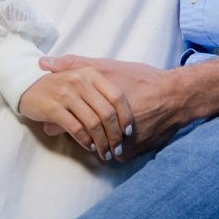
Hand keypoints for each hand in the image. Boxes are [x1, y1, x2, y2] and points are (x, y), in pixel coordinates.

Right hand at [18, 65, 135, 159]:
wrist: (26, 84)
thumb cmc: (59, 85)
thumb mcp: (81, 79)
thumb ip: (100, 91)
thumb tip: (121, 117)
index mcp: (91, 74)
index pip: (117, 96)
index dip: (126, 116)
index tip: (129, 132)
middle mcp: (80, 81)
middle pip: (107, 112)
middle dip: (115, 135)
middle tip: (118, 149)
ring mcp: (66, 94)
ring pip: (93, 123)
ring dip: (102, 142)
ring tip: (106, 153)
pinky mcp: (53, 108)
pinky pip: (75, 128)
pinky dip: (86, 141)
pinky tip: (90, 147)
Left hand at [40, 55, 184, 158]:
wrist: (176, 96)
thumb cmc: (141, 80)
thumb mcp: (108, 67)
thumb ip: (75, 64)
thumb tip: (43, 63)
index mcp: (97, 107)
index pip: (67, 124)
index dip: (63, 121)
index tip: (62, 118)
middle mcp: (107, 129)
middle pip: (82, 138)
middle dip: (81, 132)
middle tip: (83, 126)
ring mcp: (120, 144)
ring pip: (99, 148)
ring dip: (98, 142)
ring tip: (102, 132)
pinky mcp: (132, 154)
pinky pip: (116, 155)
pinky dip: (116, 147)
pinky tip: (120, 135)